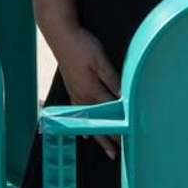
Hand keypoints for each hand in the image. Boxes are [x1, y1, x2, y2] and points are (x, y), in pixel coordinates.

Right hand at [47, 22, 121, 159]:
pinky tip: (84, 131)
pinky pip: (77, 111)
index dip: (118, 128)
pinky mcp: (70, 87)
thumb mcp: (100, 60)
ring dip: (97, 135)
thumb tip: (123, 97)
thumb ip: (112, 79)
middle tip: (117, 153)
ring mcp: (75, 93)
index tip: (127, 141)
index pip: (109, 114)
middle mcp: (82, 96)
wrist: (60, 34)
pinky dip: (82, 123)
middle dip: (108, 138)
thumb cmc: (82, 45)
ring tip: (104, 148)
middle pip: (98, 122)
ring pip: (88, 119)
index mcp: (92, 90)